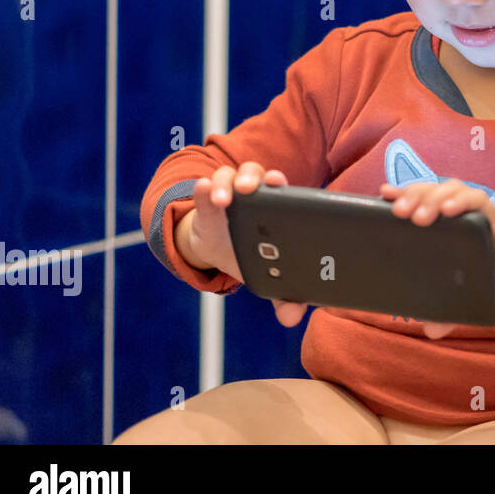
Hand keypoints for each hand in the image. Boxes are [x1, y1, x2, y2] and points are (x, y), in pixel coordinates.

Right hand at [191, 163, 308, 327]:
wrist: (220, 250)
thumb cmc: (253, 256)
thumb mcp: (268, 275)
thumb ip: (284, 296)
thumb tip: (292, 318)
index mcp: (276, 207)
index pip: (282, 189)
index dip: (282, 184)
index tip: (280, 185)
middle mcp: (254, 195)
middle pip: (257, 175)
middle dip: (254, 178)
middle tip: (251, 190)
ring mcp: (229, 195)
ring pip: (229, 176)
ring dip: (226, 183)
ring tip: (223, 199)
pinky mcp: (205, 203)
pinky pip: (204, 189)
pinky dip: (202, 188)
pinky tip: (202, 188)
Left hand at [379, 179, 494, 338]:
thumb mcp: (469, 290)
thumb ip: (450, 309)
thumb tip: (431, 331)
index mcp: (450, 222)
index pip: (423, 197)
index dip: (404, 193)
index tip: (383, 194)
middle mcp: (462, 210)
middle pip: (432, 188)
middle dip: (412, 194)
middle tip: (397, 211)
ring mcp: (478, 212)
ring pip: (452, 188)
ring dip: (433, 198)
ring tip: (419, 217)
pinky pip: (478, 200)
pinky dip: (462, 201)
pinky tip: (450, 210)